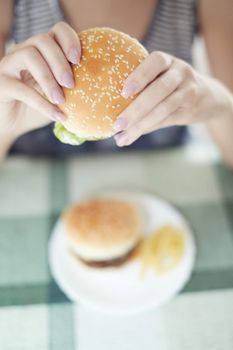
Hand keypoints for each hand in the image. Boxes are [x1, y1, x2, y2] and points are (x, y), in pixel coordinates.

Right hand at [0, 21, 80, 139]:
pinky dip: (41, 102)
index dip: (69, 39)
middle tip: (71, 84)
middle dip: (60, 61)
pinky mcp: (1, 83)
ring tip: (61, 100)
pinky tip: (56, 115)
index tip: (79, 59)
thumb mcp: (62, 97)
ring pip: (28, 55)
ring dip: (48, 78)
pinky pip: (21, 88)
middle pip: (42, 40)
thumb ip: (76, 90)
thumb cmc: (41, 109)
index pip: (57, 31)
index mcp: (43, 51)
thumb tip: (108, 94)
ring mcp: (10, 65)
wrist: (14, 125)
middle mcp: (24, 52)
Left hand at [113, 51, 229, 145]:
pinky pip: (166, 121)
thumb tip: (105, 103)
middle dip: (136, 109)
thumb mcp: (161, 75)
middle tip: (117, 124)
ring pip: (163, 109)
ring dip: (140, 125)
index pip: (155, 62)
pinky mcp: (190, 110)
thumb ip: (143, 83)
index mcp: (168, 61)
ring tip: (121, 137)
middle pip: (159, 90)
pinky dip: (146, 130)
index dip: (140, 76)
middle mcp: (181, 73)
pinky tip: (130, 137)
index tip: (124, 91)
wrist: (208, 97)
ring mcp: (188, 91)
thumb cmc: (172, 85)